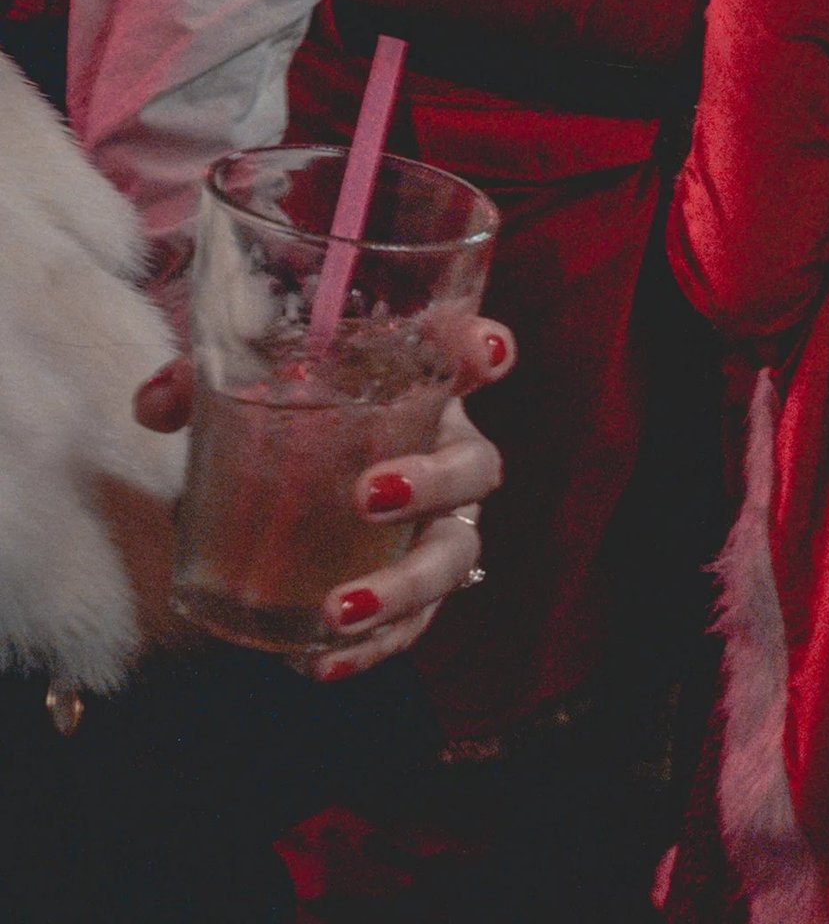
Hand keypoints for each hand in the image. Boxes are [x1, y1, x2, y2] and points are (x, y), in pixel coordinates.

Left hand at [135, 315, 516, 680]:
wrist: (302, 493)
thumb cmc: (296, 423)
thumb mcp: (251, 394)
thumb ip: (200, 388)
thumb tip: (155, 405)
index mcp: (421, 390)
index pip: (468, 355)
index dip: (485, 351)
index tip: (482, 357)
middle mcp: (447, 453)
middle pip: (476, 465)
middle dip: (435, 483)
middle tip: (369, 496)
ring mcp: (441, 528)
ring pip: (453, 558)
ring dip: (404, 588)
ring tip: (338, 613)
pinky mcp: (418, 592)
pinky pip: (414, 626)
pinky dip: (371, 649)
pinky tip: (317, 665)